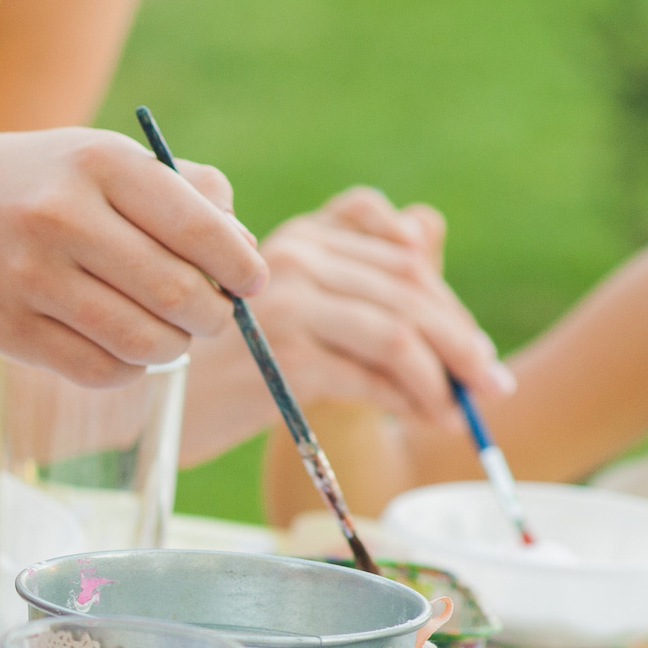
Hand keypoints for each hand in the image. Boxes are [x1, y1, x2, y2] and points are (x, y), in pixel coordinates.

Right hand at [0, 130, 267, 384]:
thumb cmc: (40, 185)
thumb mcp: (104, 158)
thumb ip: (184, 191)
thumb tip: (244, 253)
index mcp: (100, 164)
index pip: (199, 228)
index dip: (240, 267)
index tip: (250, 282)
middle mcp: (62, 217)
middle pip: (178, 293)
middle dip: (214, 315)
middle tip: (213, 315)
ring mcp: (30, 276)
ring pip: (144, 342)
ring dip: (175, 346)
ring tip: (171, 332)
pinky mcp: (9, 329)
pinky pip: (101, 371)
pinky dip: (130, 368)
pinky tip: (124, 345)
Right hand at [184, 188, 508, 463]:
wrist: (156, 406)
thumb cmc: (229, 362)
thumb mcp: (296, 309)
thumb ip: (357, 271)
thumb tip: (427, 229)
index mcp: (299, 235)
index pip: (400, 247)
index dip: (445, 294)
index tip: (469, 341)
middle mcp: (293, 254)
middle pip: (408, 287)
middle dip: (460, 340)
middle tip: (491, 383)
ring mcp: (288, 301)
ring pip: (399, 332)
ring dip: (443, 377)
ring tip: (461, 412)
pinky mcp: (287, 355)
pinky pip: (373, 376)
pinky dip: (411, 401)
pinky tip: (423, 418)